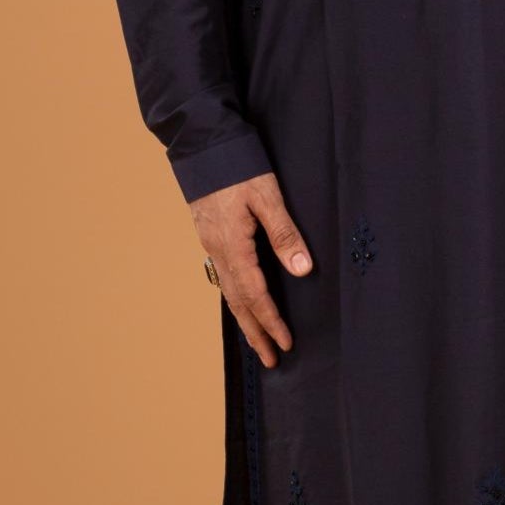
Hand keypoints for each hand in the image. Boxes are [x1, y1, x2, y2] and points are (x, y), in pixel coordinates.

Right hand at [190, 170, 312, 368]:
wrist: (201, 145)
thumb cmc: (237, 167)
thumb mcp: (267, 197)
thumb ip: (285, 234)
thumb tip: (303, 271)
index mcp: (233, 246)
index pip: (255, 294)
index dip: (271, 320)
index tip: (285, 342)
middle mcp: (218, 251)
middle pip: (238, 302)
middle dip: (255, 332)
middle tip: (271, 359)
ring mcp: (211, 245)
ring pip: (229, 292)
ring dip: (245, 320)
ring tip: (258, 342)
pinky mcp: (211, 237)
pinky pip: (225, 278)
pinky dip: (236, 299)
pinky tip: (243, 304)